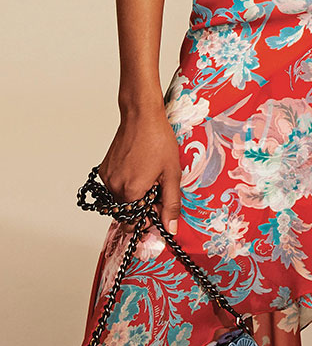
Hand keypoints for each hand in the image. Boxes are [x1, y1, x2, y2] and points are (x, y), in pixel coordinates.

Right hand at [100, 110, 182, 233]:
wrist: (141, 116)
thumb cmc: (157, 140)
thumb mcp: (172, 174)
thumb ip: (171, 204)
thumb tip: (170, 228)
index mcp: (131, 192)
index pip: (133, 224)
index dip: (149, 219)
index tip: (159, 208)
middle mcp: (114, 188)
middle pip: (127, 213)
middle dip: (142, 207)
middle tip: (156, 189)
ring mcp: (107, 178)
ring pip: (120, 200)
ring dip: (134, 195)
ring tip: (149, 175)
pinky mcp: (104, 170)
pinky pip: (114, 187)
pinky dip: (126, 184)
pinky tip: (139, 169)